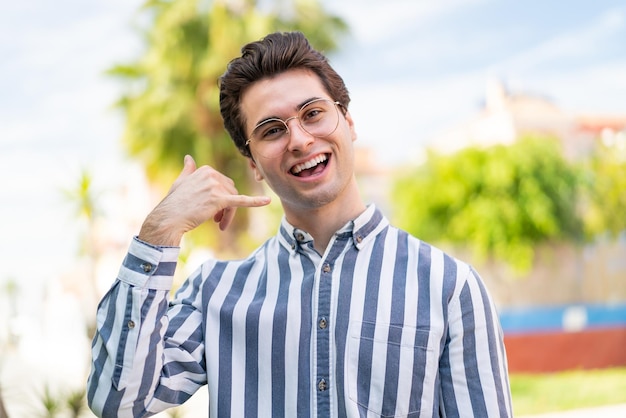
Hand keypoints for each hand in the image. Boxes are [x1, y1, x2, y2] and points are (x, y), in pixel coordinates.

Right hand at [138, 155, 270, 245]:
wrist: (168, 219)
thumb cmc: (173, 203)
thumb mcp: (181, 182)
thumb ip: (188, 170)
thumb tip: (188, 158)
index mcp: (206, 170)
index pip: (224, 184)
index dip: (221, 198)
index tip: (212, 209)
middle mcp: (212, 175)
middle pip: (231, 192)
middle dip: (226, 207)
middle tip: (216, 220)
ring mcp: (216, 186)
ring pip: (233, 200)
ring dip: (228, 214)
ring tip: (218, 224)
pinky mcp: (219, 200)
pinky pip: (241, 201)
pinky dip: (255, 202)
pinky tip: (267, 202)